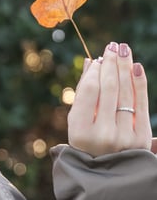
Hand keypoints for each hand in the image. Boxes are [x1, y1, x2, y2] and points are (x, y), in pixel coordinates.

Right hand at [68, 42, 151, 156]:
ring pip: (125, 93)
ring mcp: (124, 137)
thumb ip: (82, 91)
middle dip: (111, 63)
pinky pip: (141, 103)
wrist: (107, 171)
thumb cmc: (87, 139)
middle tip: (112, 46)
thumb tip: (89, 61)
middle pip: (109, 88)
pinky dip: (139, 82)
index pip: (90, 90)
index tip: (97, 59)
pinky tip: (136, 66)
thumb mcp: (77, 119)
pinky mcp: (141, 137)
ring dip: (124, 67)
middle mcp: (103, 134)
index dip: (94, 71)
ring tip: (123, 49)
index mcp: (80, 130)